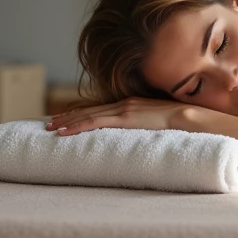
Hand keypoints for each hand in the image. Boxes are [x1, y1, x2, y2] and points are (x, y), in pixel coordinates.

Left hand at [46, 97, 192, 135]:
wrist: (187, 116)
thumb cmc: (178, 122)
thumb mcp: (158, 122)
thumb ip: (147, 125)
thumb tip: (142, 134)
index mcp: (131, 104)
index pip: (100, 108)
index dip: (81, 112)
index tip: (66, 117)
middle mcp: (124, 103)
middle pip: (90, 109)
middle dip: (68, 116)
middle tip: (50, 122)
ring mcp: (123, 109)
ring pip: (88, 115)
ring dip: (67, 121)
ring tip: (51, 127)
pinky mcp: (124, 118)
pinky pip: (95, 122)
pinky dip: (77, 126)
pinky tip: (65, 131)